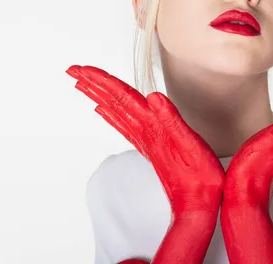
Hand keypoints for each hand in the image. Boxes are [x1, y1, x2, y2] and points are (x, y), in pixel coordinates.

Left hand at [66, 65, 224, 214]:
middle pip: (114, 102)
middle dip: (93, 84)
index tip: (82, 69)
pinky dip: (112, 115)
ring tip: (84, 84)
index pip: (122, 97)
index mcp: (152, 126)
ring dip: (99, 96)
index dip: (102, 81)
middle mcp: (144, 132)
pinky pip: (125, 125)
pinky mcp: (151, 147)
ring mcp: (146, 140)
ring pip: (116, 112)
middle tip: (74, 70)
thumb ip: (170, 119)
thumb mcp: (190, 144)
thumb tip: (152, 96)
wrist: (197, 204)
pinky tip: (105, 111)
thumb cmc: (198, 177)